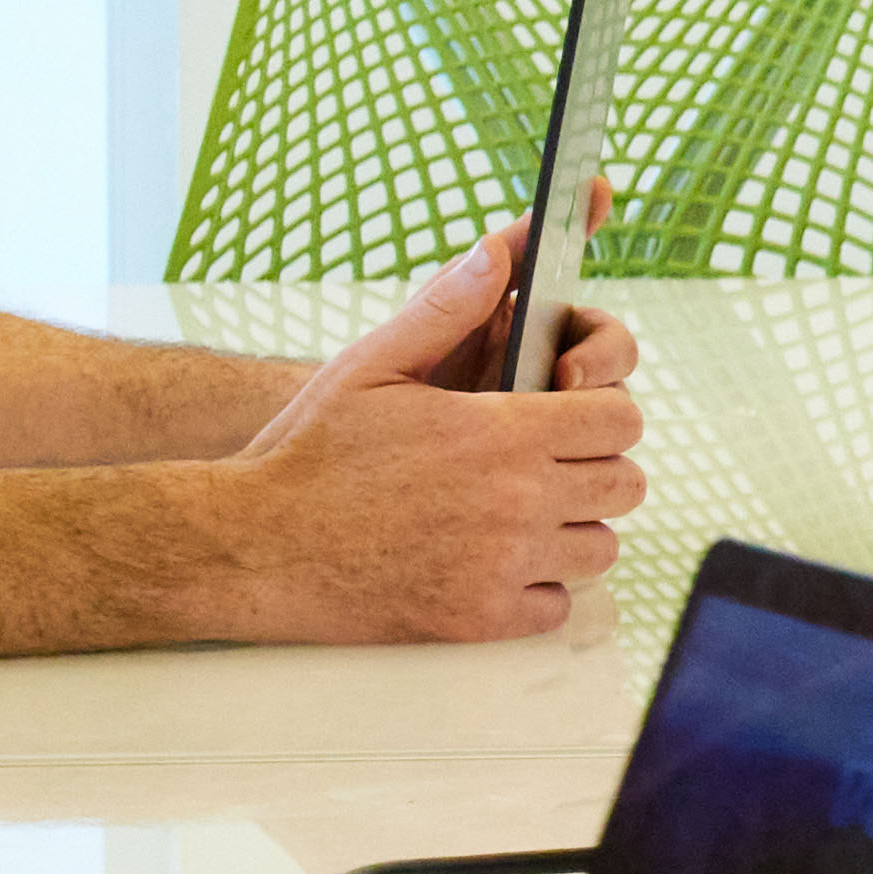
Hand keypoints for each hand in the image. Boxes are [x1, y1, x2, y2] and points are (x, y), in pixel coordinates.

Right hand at [216, 241, 641, 642]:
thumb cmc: (306, 451)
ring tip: (518, 515)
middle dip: (594, 468)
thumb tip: (497, 252)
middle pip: (624, 483)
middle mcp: (516, 500)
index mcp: (500, 433)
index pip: (619, 420)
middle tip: (548, 466)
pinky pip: (557, 604)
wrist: (248, 546)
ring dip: (570, 529)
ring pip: (600, 547)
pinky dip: (536, 588)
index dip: (602, 413)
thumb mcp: (370, 366)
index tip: (573, 416)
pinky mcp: (480, 620)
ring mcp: (501, 566)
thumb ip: (445, 310)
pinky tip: (492, 564)